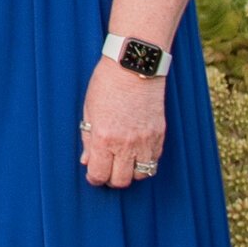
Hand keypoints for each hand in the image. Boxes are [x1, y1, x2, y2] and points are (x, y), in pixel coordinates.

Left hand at [80, 57, 167, 190]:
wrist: (134, 65)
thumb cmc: (107, 84)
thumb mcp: (89, 111)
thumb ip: (88, 139)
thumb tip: (87, 161)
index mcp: (104, 138)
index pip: (100, 174)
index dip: (94, 178)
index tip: (93, 175)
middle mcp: (126, 144)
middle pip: (121, 181)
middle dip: (111, 179)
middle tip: (107, 170)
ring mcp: (146, 140)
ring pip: (141, 174)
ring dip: (130, 171)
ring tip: (123, 161)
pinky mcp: (160, 134)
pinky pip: (154, 160)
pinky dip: (145, 161)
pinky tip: (137, 151)